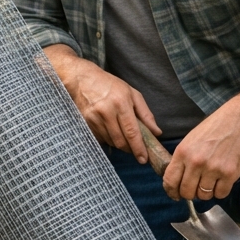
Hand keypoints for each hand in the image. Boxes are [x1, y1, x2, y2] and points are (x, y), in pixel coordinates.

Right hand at [43, 45, 160, 162]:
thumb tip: (156, 132)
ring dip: (119, 143)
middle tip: (136, 150)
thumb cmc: (110, 85)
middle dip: (130, 149)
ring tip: (122, 135)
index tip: (143, 159)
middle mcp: (106, 112)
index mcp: (121, 103)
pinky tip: (110, 130)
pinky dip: (108, 139)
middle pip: (120, 141)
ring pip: (110, 141)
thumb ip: (145, 114)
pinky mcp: (85, 122)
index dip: (138, 148)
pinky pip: (100, 138)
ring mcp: (94, 118)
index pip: (131, 132)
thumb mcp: (132, 94)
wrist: (82, 80)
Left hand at [163, 104, 239, 201]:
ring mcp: (213, 169)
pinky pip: (221, 194)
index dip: (171, 191)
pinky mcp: (230, 173)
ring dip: (205, 193)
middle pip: (186, 192)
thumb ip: (182, 159)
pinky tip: (220, 183)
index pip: (170, 180)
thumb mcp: (189, 140)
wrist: (238, 120)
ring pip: (203, 195)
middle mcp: (196, 162)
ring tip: (208, 183)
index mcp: (182, 152)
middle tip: (193, 190)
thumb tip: (176, 180)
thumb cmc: (212, 129)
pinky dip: (219, 192)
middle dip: (188, 194)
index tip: (174, 194)